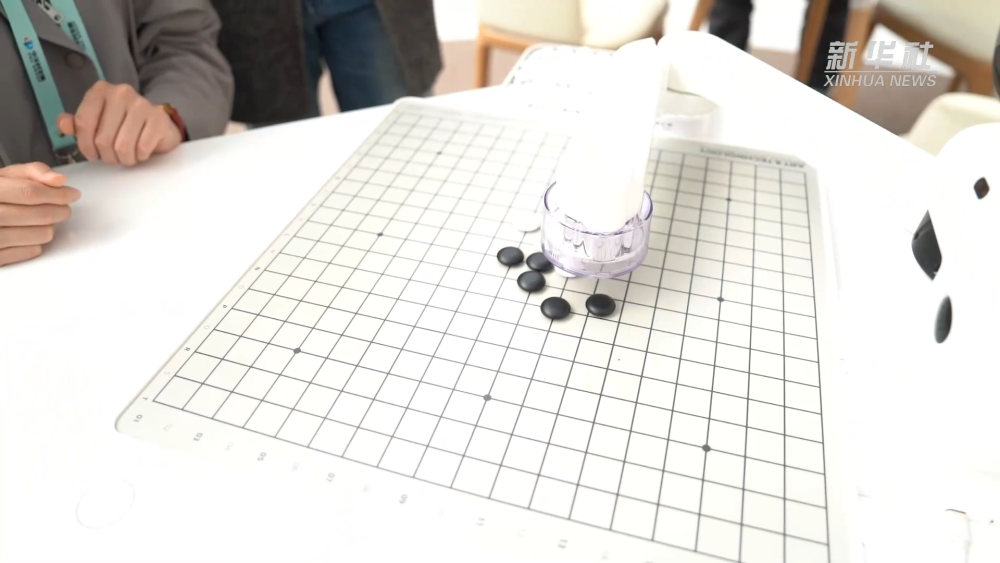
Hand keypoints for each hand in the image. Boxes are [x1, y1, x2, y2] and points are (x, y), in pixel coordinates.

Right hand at [0, 162, 80, 266]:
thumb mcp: (6, 176)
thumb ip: (33, 172)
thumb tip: (59, 180)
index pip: (30, 192)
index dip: (57, 193)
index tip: (72, 194)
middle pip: (38, 215)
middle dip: (59, 211)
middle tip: (64, 209)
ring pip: (39, 235)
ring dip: (49, 228)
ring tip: (44, 221)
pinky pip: (30, 252)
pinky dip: (37, 244)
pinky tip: (31, 234)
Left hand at [57, 81, 181, 166]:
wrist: (158, 124)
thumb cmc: (123, 125)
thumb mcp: (97, 122)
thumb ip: (77, 124)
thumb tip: (63, 124)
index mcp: (100, 91)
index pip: (82, 122)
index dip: (84, 145)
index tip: (92, 154)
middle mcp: (120, 93)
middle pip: (102, 138)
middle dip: (106, 156)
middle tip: (112, 157)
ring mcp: (142, 104)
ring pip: (122, 146)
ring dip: (124, 159)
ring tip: (126, 156)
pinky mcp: (158, 118)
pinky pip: (142, 148)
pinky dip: (140, 156)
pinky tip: (141, 152)